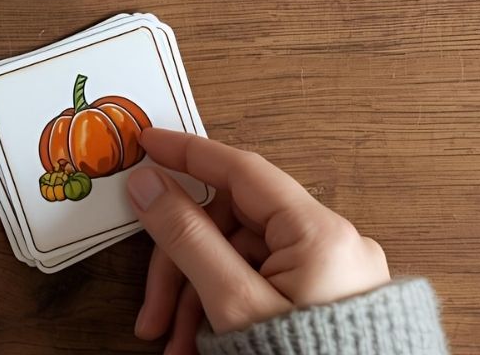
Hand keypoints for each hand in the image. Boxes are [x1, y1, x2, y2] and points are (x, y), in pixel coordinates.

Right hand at [128, 128, 390, 352]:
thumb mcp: (232, 304)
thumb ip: (187, 237)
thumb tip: (150, 185)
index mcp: (320, 233)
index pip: (241, 170)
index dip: (189, 154)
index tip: (147, 144)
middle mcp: (332, 245)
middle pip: (231, 227)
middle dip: (181, 269)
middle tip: (152, 315)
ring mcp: (331, 274)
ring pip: (239, 261)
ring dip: (196, 300)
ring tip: (177, 346)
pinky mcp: (326, 300)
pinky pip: (262, 285)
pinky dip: (224, 310)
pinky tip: (202, 346)